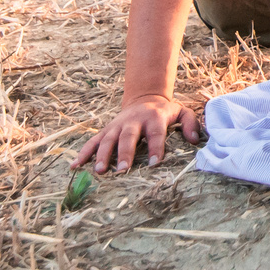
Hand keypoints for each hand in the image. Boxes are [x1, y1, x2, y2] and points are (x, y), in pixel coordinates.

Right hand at [74, 94, 201, 171]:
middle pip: (128, 137)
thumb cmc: (165, 111)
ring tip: (99, 171)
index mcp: (153, 118)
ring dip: (102, 155)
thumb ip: (190, 123)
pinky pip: (93, 141)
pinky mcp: (106, 130)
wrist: (145, 98)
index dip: (156, 148)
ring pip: (108, 139)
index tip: (155, 164)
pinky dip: (83, 153)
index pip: (155, 134)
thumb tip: (194, 139)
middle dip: (125, 153)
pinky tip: (75, 166)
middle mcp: (133, 121)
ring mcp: (117, 126)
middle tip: (122, 170)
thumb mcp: (182, 112)